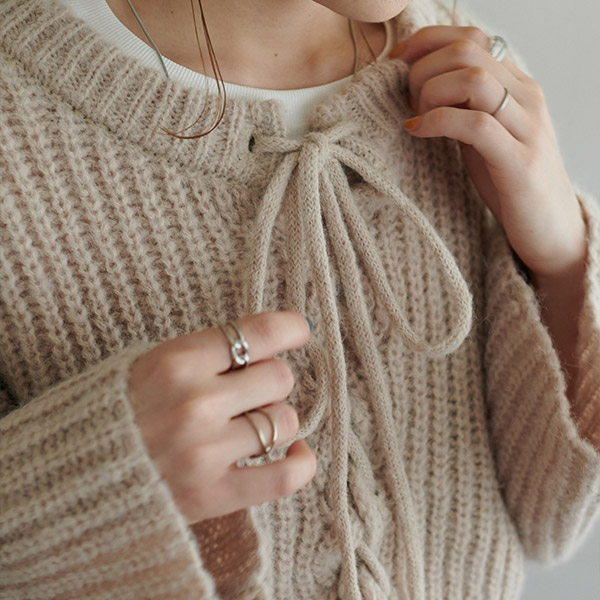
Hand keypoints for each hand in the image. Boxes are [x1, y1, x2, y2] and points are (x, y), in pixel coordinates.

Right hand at [127, 311, 315, 524]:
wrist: (66, 479)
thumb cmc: (113, 414)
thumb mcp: (148, 365)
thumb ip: (204, 354)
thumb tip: (267, 345)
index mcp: (177, 362)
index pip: (257, 333)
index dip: (289, 329)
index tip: (298, 331)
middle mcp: (195, 403)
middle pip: (279, 377)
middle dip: (271, 380)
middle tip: (250, 390)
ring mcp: (205, 451)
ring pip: (285, 420)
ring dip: (276, 420)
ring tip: (252, 424)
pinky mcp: (212, 495)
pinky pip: (285, 477)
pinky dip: (302, 463)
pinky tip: (297, 452)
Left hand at [391, 26, 586, 279]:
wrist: (550, 227)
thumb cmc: (509, 181)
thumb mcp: (483, 135)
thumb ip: (462, 107)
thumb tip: (418, 89)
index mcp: (516, 86)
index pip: (472, 38)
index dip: (428, 41)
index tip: (397, 59)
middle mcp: (525, 97)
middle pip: (467, 52)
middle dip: (423, 69)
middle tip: (406, 101)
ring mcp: (526, 127)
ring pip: (473, 80)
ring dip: (430, 93)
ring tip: (416, 117)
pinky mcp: (519, 161)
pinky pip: (476, 125)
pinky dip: (439, 122)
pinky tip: (418, 132)